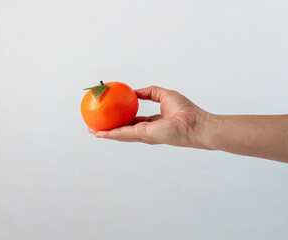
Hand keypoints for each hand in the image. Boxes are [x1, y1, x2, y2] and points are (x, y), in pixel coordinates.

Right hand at [88, 86, 212, 148]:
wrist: (196, 124)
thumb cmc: (186, 110)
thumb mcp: (164, 94)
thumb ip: (149, 92)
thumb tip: (135, 91)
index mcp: (152, 122)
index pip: (133, 121)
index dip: (121, 118)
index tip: (109, 114)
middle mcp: (146, 131)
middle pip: (123, 130)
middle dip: (108, 129)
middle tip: (94, 125)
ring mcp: (144, 135)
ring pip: (120, 135)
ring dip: (105, 133)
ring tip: (91, 129)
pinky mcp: (144, 135)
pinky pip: (124, 134)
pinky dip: (111, 134)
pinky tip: (100, 133)